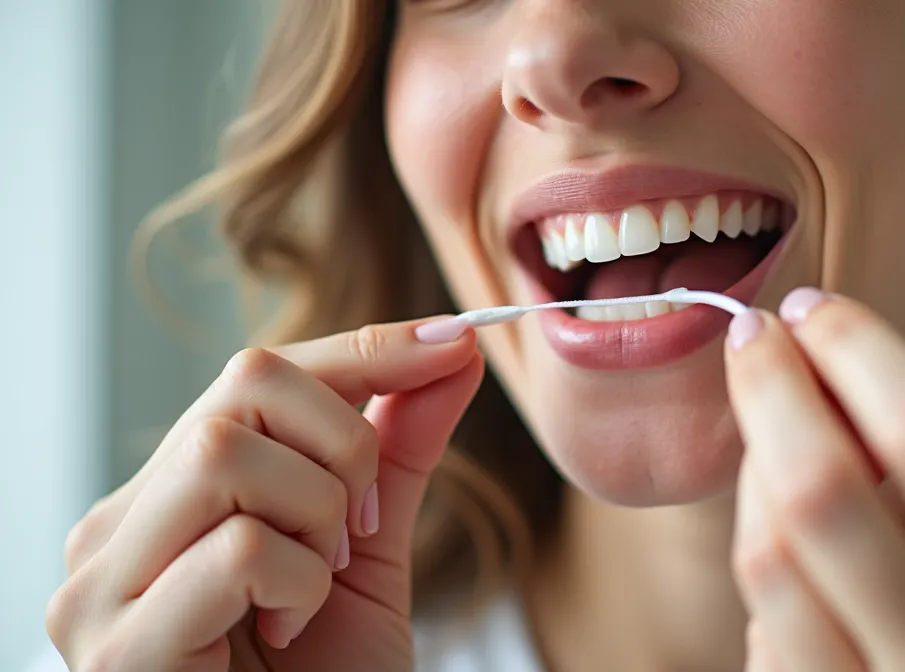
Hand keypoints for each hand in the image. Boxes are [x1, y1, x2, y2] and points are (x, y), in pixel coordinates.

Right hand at [46, 316, 482, 670]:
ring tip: (311, 592)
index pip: (258, 373)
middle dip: (342, 450)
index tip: (456, 340)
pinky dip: (298, 586)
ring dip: (317, 520)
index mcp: (165, 498)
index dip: (365, 349)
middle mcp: (113, 529)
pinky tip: (282, 636)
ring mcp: (100, 589)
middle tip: (354, 535)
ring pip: (229, 452)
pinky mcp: (116, 651)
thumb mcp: (368, 550)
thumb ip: (397, 450)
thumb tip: (452, 349)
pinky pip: (240, 552)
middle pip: (242, 389)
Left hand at [724, 288, 904, 670]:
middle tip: (753, 334)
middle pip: (828, 488)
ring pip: (772, 557)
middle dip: (773, 388)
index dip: (859, 352)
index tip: (816, 308)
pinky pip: (758, 624)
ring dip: (751, 467)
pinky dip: (755, 548)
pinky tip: (770, 512)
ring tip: (766, 422)